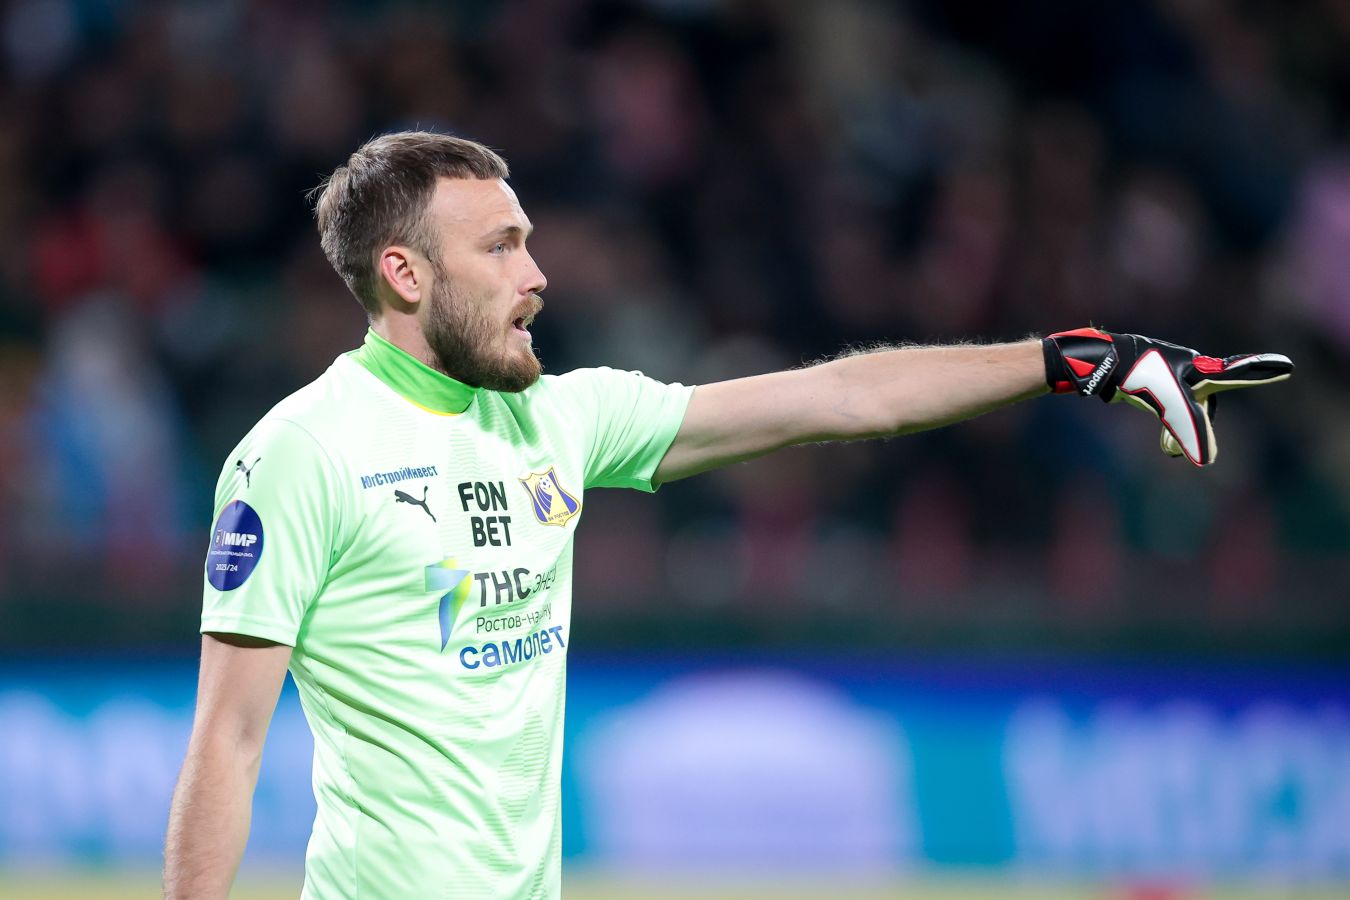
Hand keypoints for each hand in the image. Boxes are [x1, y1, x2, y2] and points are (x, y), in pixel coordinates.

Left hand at [1043, 327, 1293, 465]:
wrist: (1103, 364)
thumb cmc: (1141, 375)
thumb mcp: (1171, 403)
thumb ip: (1191, 430)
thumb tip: (1209, 461)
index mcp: (1201, 369)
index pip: (1237, 373)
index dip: (1262, 371)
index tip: (1287, 366)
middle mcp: (1190, 370)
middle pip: (1205, 405)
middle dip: (1197, 428)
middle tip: (1173, 449)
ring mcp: (1171, 377)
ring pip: (1185, 410)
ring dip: (1179, 433)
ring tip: (1166, 451)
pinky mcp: (1153, 384)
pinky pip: (1169, 409)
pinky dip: (1168, 426)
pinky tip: (1161, 438)